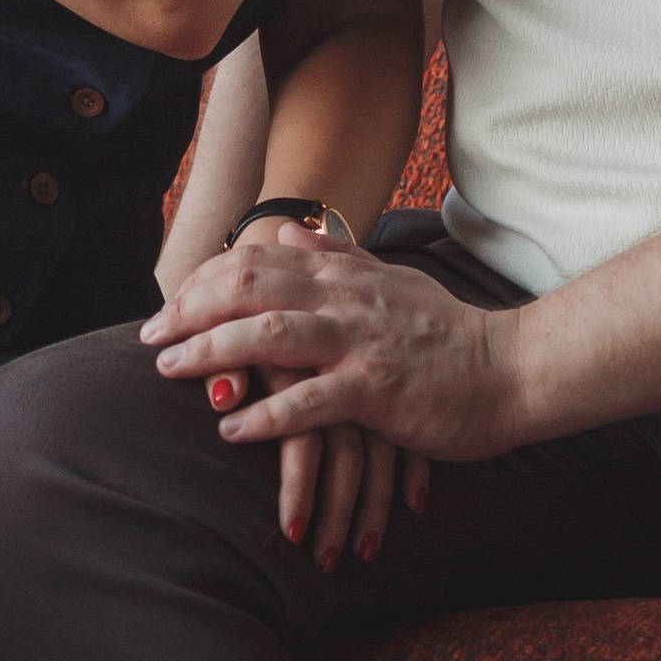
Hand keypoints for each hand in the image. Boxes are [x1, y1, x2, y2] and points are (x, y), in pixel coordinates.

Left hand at [141, 226, 520, 477]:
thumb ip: (339, 257)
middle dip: (191, 312)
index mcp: (344, 275)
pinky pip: (309, 402)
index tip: (167, 308)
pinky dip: (265, 414)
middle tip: (149, 340)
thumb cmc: (446, 335)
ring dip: (212, 353)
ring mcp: (361, 345)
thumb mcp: (391, 281)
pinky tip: (228, 428)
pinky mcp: (378, 392)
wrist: (511, 370)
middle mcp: (346, 301)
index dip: (202, 282)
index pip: (255, 263)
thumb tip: (289, 232)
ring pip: (270, 336)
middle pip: (249, 289)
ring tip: (170, 372)